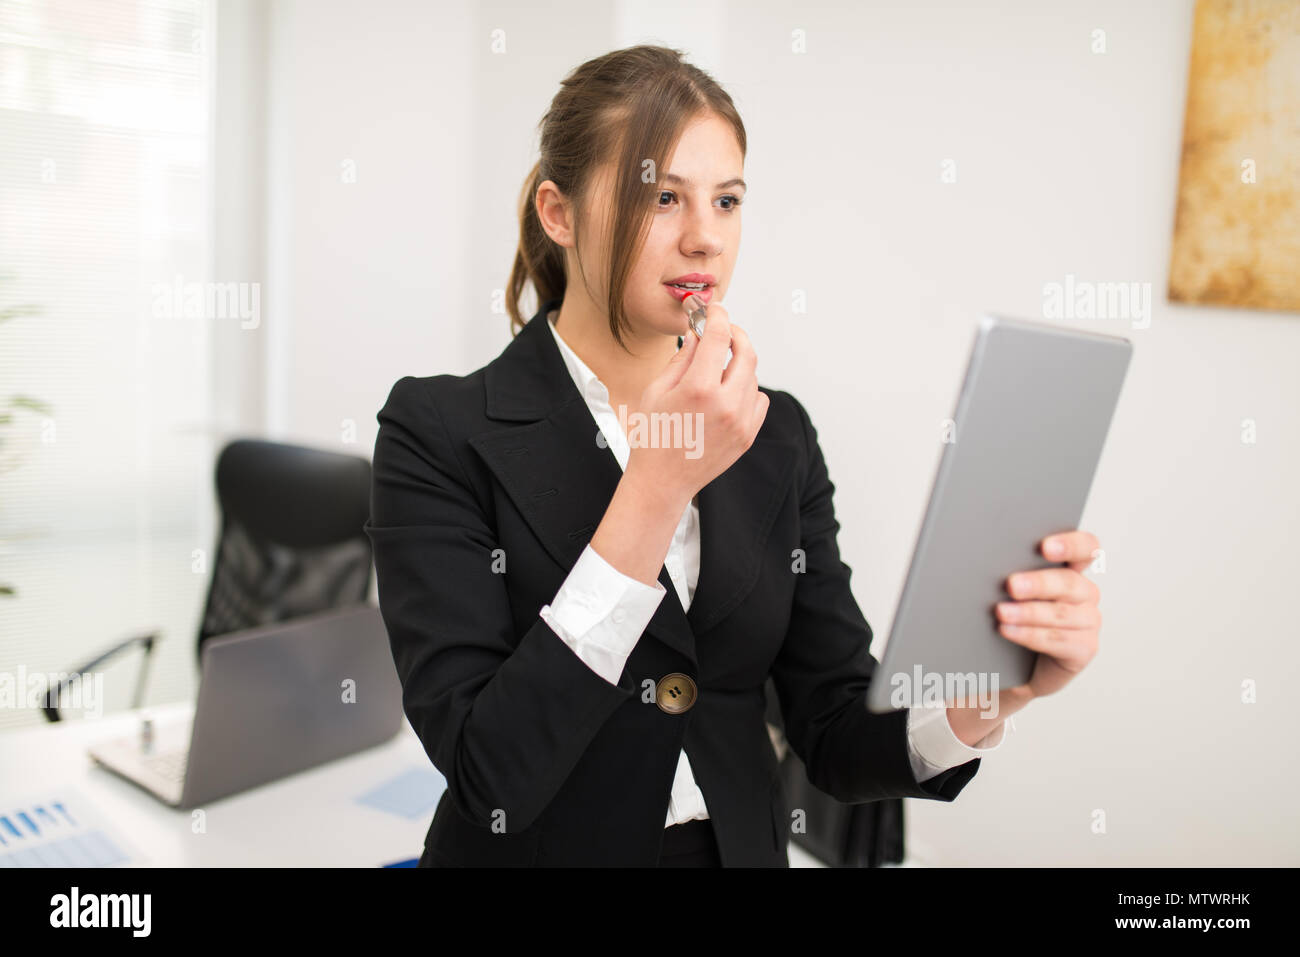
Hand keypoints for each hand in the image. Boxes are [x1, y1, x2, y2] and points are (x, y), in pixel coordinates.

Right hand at [626, 301, 768, 502]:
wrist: (663, 482)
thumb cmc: (654, 437)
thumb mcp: (657, 390)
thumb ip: (683, 358)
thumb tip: (700, 332)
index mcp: (698, 389)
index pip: (719, 337)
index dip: (718, 316)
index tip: (714, 310)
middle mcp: (725, 404)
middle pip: (747, 352)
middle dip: (736, 334)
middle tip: (725, 330)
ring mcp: (741, 422)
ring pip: (753, 375)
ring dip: (738, 364)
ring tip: (717, 369)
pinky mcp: (748, 435)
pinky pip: (759, 399)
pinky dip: (747, 389)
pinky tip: (727, 393)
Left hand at [995, 530, 1102, 699]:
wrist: (1017, 659)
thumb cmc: (1015, 613)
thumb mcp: (1015, 589)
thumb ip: (1013, 570)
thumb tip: (987, 560)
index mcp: (1072, 568)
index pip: (1086, 547)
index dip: (1070, 545)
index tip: (1045, 547)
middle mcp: (1085, 592)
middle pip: (1069, 582)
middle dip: (1038, 583)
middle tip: (1012, 585)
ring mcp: (1088, 620)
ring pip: (1061, 613)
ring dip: (1028, 612)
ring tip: (1001, 612)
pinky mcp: (1084, 647)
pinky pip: (1058, 640)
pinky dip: (1030, 634)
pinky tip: (1008, 630)